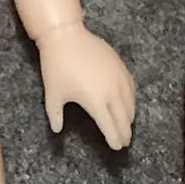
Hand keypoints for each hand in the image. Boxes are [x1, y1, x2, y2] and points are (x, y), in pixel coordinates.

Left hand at [39, 23, 135, 148]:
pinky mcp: (121, 66)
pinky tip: (128, 104)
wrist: (66, 36)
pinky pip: (131, 88)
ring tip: (127, 125)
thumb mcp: (53, 94)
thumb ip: (56, 115)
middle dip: (125, 132)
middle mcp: (112, 93)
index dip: (115, 139)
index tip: (117, 147)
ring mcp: (119, 78)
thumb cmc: (57, 66)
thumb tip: (57, 130)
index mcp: (95, 102)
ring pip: (130, 104)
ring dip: (129, 117)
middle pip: (124, 118)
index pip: (110, 127)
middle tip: (125, 141)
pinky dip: (131, 100)